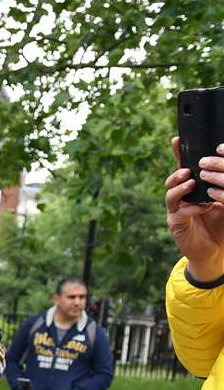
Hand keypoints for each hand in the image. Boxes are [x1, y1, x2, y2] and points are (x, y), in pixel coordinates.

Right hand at [167, 137, 223, 282]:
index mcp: (194, 188)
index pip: (186, 167)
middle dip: (178, 170)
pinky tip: (201, 207)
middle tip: (188, 169)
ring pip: (171, 194)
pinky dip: (190, 208)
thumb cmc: (221, 223)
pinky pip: (178, 212)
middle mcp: (182, 197)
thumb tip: (223, 169)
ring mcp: (177, 210)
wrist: (216, 250)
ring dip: (180, 187)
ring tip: (190, 182)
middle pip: (174, 178)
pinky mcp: (175, 224)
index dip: (179, 153)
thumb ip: (221, 188)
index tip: (177, 140)